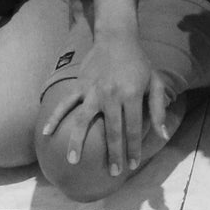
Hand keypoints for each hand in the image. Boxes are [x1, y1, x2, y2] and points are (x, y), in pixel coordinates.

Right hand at [39, 32, 169, 178]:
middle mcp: (111, 95)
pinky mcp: (80, 86)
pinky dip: (54, 117)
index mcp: (131, 94)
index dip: (133, 148)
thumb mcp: (154, 81)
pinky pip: (65, 104)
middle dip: (113, 154)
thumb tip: (163, 135)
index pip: (132, 128)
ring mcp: (93, 91)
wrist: (117, 37)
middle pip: (111, 130)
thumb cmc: (138, 62)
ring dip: (77, 141)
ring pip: (82, 120)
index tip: (132, 165)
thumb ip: (158, 109)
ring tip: (73, 161)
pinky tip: (46, 133)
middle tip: (112, 172)